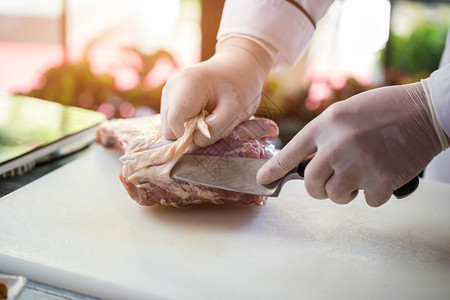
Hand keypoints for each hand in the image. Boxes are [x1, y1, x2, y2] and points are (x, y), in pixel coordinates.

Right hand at [161, 37, 272, 146]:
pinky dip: (186, 123)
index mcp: (188, 85)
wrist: (240, 65)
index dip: (191, 135)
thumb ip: (216, 128)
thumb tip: (195, 142)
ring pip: (169, 125)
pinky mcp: (170, 96)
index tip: (211, 132)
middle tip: (212, 124)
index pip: (176, 122)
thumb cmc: (241, 86)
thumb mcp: (236, 110)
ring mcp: (169, 91)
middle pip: (169, 126)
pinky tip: (202, 114)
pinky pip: (172, 120)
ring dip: (188, 129)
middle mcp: (172, 86)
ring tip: (208, 117)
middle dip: (189, 133)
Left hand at [257, 82, 446, 205]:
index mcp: (326, 126)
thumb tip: (309, 160)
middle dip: (318, 188)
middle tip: (330, 183)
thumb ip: (324, 134)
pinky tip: (383, 175)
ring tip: (360, 175)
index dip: (273, 169)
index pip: (291, 153)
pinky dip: (373, 193)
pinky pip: (367, 201)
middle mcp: (337, 145)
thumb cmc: (384, 109)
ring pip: (336, 196)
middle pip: (312, 183)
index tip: (261, 180)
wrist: (424, 111)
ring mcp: (358, 165)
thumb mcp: (344, 112)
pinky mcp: (381, 181)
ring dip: (345, 192)